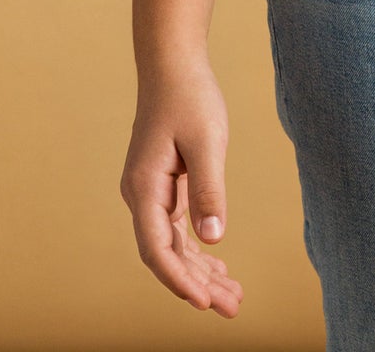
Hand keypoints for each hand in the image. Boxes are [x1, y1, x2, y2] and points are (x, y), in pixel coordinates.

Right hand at [119, 60, 242, 316]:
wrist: (173, 64)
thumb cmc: (189, 97)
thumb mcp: (206, 142)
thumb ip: (208, 190)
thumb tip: (213, 238)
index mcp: (144, 188)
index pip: (157, 249)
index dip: (179, 280)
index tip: (205, 303)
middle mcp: (141, 196)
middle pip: (166, 254)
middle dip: (198, 285)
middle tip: (233, 308)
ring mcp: (150, 193)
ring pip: (173, 245)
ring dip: (200, 272)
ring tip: (233, 296)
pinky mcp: (163, 186)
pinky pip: (177, 229)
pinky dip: (197, 249)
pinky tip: (218, 266)